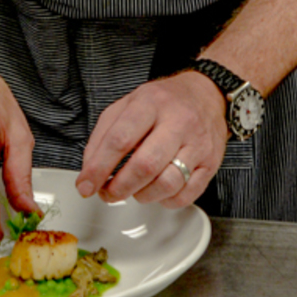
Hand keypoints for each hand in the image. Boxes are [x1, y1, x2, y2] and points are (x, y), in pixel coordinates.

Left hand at [76, 70, 228, 206]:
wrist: (207, 95)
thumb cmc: (164, 102)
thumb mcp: (128, 104)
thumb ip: (104, 134)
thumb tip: (90, 170)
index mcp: (150, 103)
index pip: (120, 139)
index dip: (98, 167)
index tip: (86, 185)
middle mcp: (177, 122)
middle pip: (145, 165)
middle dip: (120, 187)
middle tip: (108, 193)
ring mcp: (197, 143)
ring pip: (167, 184)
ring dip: (142, 196)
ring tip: (134, 189)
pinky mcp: (211, 163)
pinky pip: (186, 195)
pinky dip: (166, 201)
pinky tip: (157, 190)